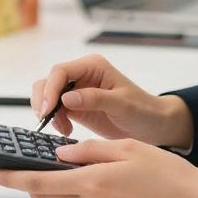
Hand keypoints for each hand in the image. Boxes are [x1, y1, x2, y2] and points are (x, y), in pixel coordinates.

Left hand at [0, 138, 197, 197]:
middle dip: (29, 182)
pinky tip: (82, 184)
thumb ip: (88, 150)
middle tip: (21, 164)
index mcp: (93, 182)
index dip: (10, 178)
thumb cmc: (166, 172)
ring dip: (51, 190)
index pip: (39, 182)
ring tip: (58, 169)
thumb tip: (59, 155)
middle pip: (44, 196)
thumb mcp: (126, 147)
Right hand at [33, 54, 191, 147]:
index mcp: (92, 66)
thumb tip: (67, 98)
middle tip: (47, 121)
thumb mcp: (122, 104)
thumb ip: (95, 99)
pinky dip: (54, 121)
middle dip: (44, 100)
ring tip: (62, 129)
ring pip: (48, 95)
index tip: (48, 109)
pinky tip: (66, 132)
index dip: (50, 89)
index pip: (61, 71)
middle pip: (49, 81)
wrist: (153, 126)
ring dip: (48, 112)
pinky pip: (55, 110)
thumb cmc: (143, 110)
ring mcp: (77, 91)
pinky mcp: (75, 107)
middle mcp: (82, 75)